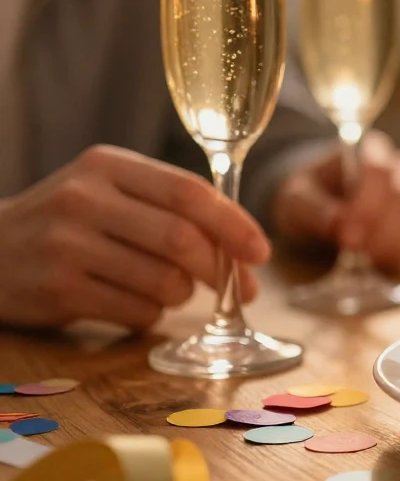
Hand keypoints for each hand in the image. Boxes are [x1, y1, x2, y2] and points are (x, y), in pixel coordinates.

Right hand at [0, 146, 267, 329]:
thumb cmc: (68, 222)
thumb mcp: (108, 191)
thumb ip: (170, 206)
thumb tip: (245, 249)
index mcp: (107, 166)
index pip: (188, 192)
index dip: (234, 224)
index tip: (260, 252)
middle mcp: (84, 199)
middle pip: (181, 239)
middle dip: (220, 269)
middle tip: (240, 289)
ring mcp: (67, 245)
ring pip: (164, 281)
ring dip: (182, 295)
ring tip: (167, 289)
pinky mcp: (58, 290)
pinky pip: (137, 311)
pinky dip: (151, 314)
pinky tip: (132, 303)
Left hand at [271, 131, 399, 269]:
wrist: (319, 212)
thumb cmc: (309, 199)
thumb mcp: (298, 200)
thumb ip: (315, 210)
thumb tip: (338, 223)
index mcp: (370, 150)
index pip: (381, 169)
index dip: (367, 202)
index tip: (347, 232)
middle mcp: (399, 169)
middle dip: (378, 227)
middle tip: (351, 247)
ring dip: (389, 244)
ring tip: (361, 258)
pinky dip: (399, 253)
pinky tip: (374, 262)